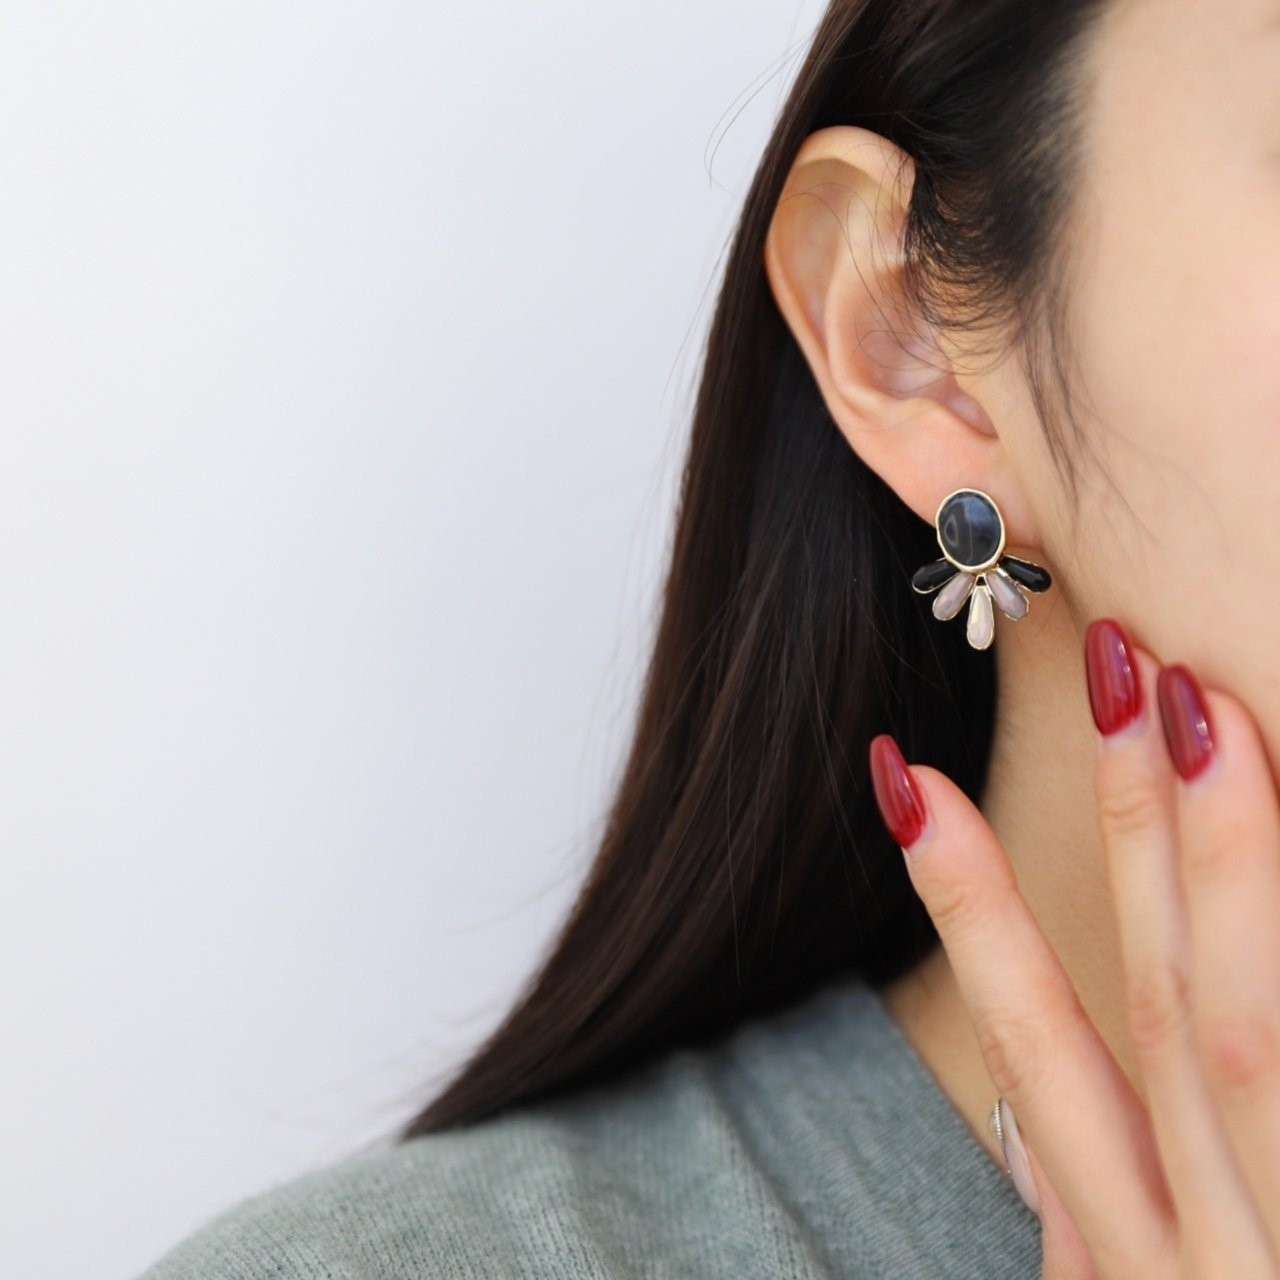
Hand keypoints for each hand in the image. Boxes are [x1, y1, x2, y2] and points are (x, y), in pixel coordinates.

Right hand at [869, 617, 1279, 1277]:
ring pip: (1245, 1038)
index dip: (968, 905)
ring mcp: (1272, 1249)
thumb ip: (1086, 1235)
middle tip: (1122, 674)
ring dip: (1229, 868)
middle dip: (1129, 835)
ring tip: (1211, 715)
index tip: (904, 778)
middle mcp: (1205, 1248)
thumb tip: (1041, 1140)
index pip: (1032, 1044)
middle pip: (1162, 1011)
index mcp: (1142, 1257)